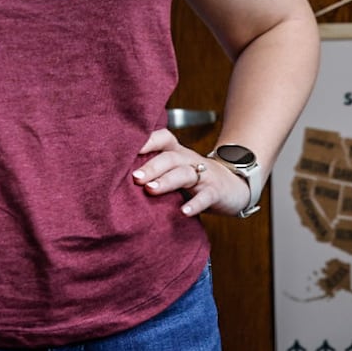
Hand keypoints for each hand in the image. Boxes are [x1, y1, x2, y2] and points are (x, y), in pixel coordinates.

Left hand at [133, 129, 251, 217]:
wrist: (235, 187)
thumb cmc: (194, 179)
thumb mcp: (174, 171)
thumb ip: (153, 172)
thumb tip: (116, 178)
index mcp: (175, 152)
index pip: (162, 138)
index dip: (146, 141)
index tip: (126, 149)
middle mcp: (188, 160)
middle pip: (169, 158)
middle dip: (151, 167)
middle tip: (135, 177)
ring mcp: (203, 174)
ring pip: (184, 173)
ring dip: (167, 181)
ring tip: (151, 190)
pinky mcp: (216, 191)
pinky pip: (205, 196)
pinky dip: (195, 204)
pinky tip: (184, 212)